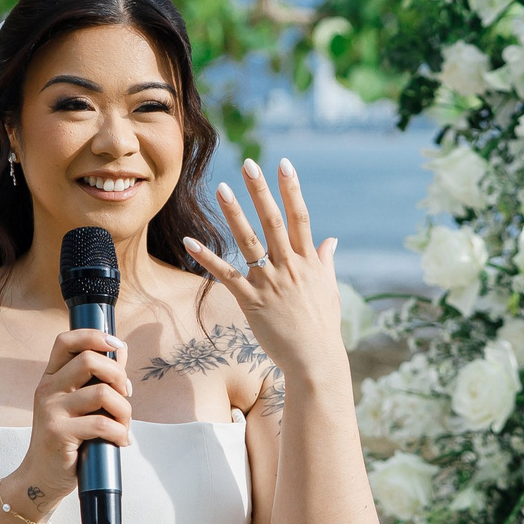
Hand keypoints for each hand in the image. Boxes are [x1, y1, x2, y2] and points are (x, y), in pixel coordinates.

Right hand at [14, 327, 131, 512]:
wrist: (42, 477)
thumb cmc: (66, 440)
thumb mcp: (79, 404)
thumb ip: (97, 378)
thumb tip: (120, 350)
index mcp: (51, 377)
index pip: (66, 341)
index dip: (93, 336)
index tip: (117, 345)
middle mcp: (47, 389)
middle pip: (89, 360)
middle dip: (119, 376)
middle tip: (125, 395)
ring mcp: (51, 410)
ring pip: (102, 393)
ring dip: (124, 410)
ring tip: (123, 425)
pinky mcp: (58, 433)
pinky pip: (101, 424)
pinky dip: (120, 432)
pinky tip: (120, 441)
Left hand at [186, 156, 342, 381]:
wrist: (315, 359)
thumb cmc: (323, 325)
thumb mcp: (329, 289)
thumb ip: (326, 261)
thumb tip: (332, 240)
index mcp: (309, 260)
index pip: (300, 216)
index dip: (292, 189)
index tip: (283, 164)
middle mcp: (290, 266)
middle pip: (273, 221)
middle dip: (261, 191)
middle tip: (249, 164)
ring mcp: (270, 283)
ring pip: (249, 242)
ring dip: (234, 214)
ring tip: (221, 189)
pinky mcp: (252, 301)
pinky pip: (226, 276)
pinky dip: (208, 258)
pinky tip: (191, 241)